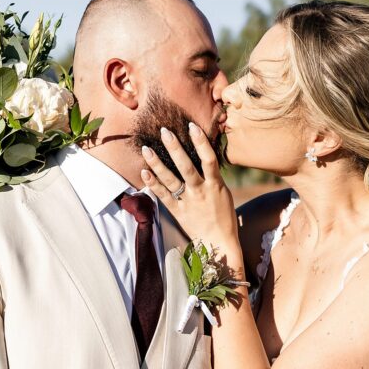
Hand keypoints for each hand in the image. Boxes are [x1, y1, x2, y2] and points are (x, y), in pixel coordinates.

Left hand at [141, 125, 239, 258]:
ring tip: (146, 149)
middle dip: (175, 148)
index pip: (209, 159)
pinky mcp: (178, 212)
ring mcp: (188, 202)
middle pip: (186, 167)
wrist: (219, 243)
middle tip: (164, 131)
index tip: (191, 126)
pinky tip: (144, 173)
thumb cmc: (223, 216)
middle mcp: (200, 192)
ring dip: (158, 164)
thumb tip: (204, 156)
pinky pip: (164, 197)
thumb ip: (213, 176)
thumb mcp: (223, 193)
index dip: (201, 142)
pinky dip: (153, 184)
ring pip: (171, 180)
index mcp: (216, 186)